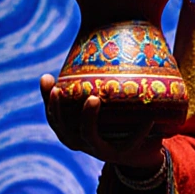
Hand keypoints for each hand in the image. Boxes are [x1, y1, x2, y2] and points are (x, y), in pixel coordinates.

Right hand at [40, 73, 163, 174]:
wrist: (143, 155)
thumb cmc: (122, 122)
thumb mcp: (110, 103)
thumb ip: (105, 81)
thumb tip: (115, 37)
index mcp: (75, 129)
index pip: (54, 114)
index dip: (46, 98)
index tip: (45, 77)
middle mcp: (83, 142)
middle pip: (62, 128)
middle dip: (58, 109)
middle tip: (60, 90)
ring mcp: (101, 150)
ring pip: (87, 137)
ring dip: (87, 118)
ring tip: (94, 98)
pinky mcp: (123, 155)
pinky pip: (128, 145)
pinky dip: (138, 132)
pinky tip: (148, 119)